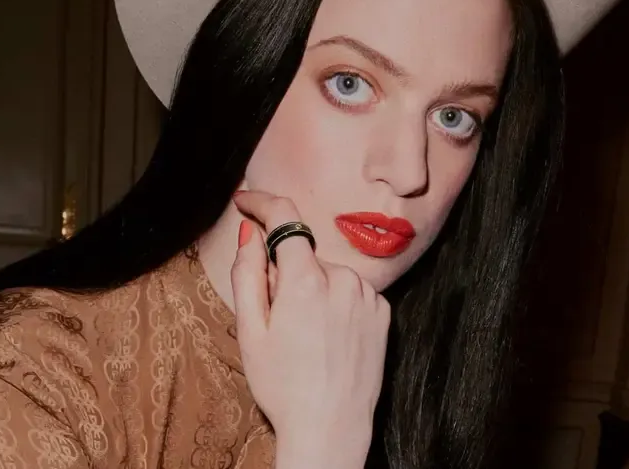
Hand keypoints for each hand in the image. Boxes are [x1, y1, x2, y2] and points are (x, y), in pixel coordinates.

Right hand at [230, 190, 390, 468]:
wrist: (330, 428)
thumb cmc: (282, 385)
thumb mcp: (249, 330)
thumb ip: (247, 272)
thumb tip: (249, 231)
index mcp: (306, 281)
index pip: (285, 217)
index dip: (262, 202)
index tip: (245, 201)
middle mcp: (343, 279)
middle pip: (304, 255)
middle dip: (285, 270)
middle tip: (274, 315)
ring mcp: (368, 296)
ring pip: (328, 273)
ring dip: (312, 287)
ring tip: (305, 335)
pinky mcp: (383, 312)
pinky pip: (351, 291)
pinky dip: (335, 302)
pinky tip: (327, 337)